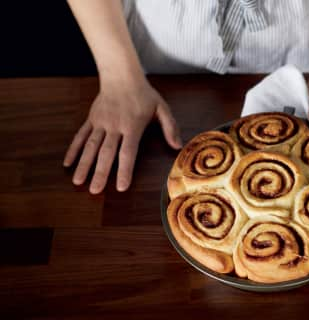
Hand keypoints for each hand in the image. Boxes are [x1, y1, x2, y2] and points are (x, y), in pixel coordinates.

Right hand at [63, 78, 181, 193]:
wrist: (121, 75)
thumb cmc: (144, 94)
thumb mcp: (162, 108)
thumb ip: (170, 128)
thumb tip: (177, 146)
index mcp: (132, 126)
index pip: (127, 152)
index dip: (124, 170)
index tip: (121, 186)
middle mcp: (114, 126)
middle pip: (106, 153)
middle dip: (100, 173)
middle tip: (94, 191)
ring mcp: (100, 123)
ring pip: (90, 146)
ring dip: (83, 164)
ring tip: (77, 181)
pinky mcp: (91, 119)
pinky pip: (81, 136)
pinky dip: (74, 149)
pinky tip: (68, 163)